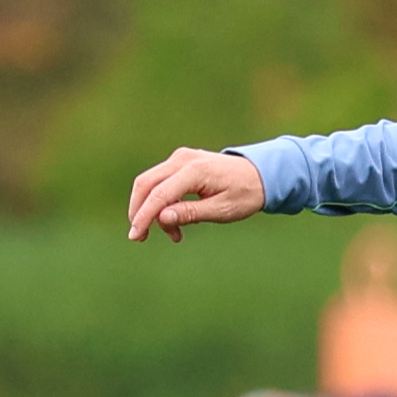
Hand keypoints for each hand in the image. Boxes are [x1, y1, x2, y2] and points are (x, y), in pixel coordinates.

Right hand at [125, 148, 266, 243]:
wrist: (260, 174)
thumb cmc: (245, 194)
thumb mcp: (222, 209)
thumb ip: (190, 213)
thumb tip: (161, 218)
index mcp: (195, 170)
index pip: (159, 194)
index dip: (144, 216)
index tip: (136, 236)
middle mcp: (183, 159)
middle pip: (146, 184)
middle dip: (139, 212)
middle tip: (140, 238)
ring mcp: (180, 158)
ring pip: (150, 183)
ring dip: (151, 210)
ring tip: (173, 235)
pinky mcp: (180, 162)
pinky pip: (161, 182)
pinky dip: (161, 203)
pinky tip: (175, 222)